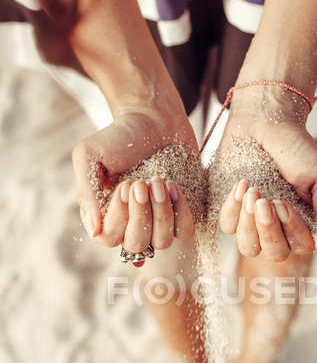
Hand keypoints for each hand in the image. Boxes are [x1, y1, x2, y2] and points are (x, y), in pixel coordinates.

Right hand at [72, 109, 197, 253]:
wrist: (152, 118)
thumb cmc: (117, 136)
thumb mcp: (89, 155)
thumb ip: (87, 192)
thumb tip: (94, 231)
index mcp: (105, 215)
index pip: (109, 238)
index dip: (119, 217)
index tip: (125, 185)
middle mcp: (131, 224)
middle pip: (137, 244)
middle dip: (141, 214)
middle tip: (140, 183)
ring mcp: (157, 221)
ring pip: (161, 241)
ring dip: (161, 213)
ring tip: (158, 181)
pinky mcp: (181, 212)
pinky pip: (184, 230)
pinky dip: (180, 210)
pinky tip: (173, 186)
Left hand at [218, 88, 316, 261]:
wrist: (266, 121)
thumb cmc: (300, 148)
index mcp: (306, 225)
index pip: (301, 246)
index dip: (292, 230)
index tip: (284, 204)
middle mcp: (280, 230)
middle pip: (275, 253)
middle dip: (269, 229)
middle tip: (265, 200)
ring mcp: (253, 223)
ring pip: (249, 247)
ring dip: (249, 224)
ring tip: (252, 192)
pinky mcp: (231, 211)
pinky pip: (227, 226)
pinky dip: (232, 208)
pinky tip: (241, 184)